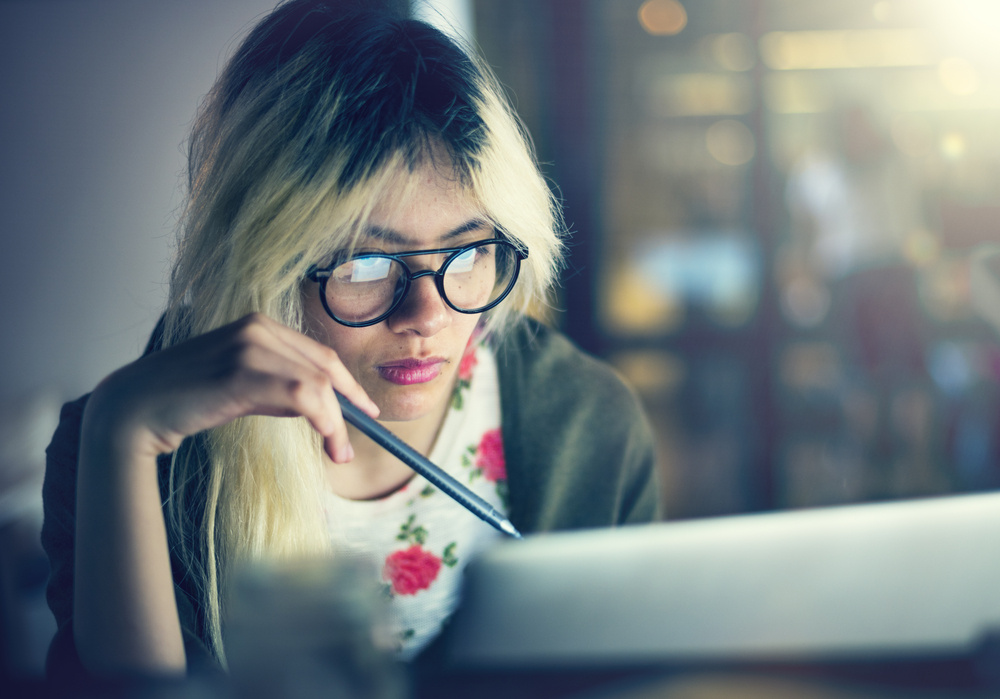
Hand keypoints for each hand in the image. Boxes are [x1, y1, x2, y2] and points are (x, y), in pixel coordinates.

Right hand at [91, 312, 378, 462]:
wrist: (135, 407)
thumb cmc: (186, 400)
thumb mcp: (241, 385)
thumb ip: (277, 385)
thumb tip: (319, 406)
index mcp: (258, 325)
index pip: (319, 354)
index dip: (348, 383)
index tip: (366, 408)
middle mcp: (257, 328)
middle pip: (325, 366)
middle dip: (351, 403)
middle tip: (361, 437)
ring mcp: (249, 346)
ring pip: (318, 383)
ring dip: (337, 422)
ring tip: (339, 453)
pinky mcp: (241, 372)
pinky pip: (302, 395)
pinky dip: (324, 421)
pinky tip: (327, 443)